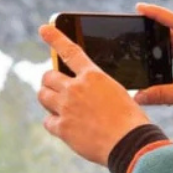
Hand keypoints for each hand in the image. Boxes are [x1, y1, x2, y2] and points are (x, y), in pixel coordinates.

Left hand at [37, 24, 151, 164]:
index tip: (44, 29)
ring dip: (47, 99)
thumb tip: (83, 93)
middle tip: (54, 89)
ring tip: (55, 106)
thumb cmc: (129, 120)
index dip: (55, 38)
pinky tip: (63, 127)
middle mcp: (76, 88)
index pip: (70, 51)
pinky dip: (53, 124)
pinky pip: (48, 122)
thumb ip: (96, 88)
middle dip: (50, 82)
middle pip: (48, 77)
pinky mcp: (63, 128)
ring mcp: (67, 108)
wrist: (129, 143)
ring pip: (43, 96)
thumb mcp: (116, 92)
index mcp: (93, 76)